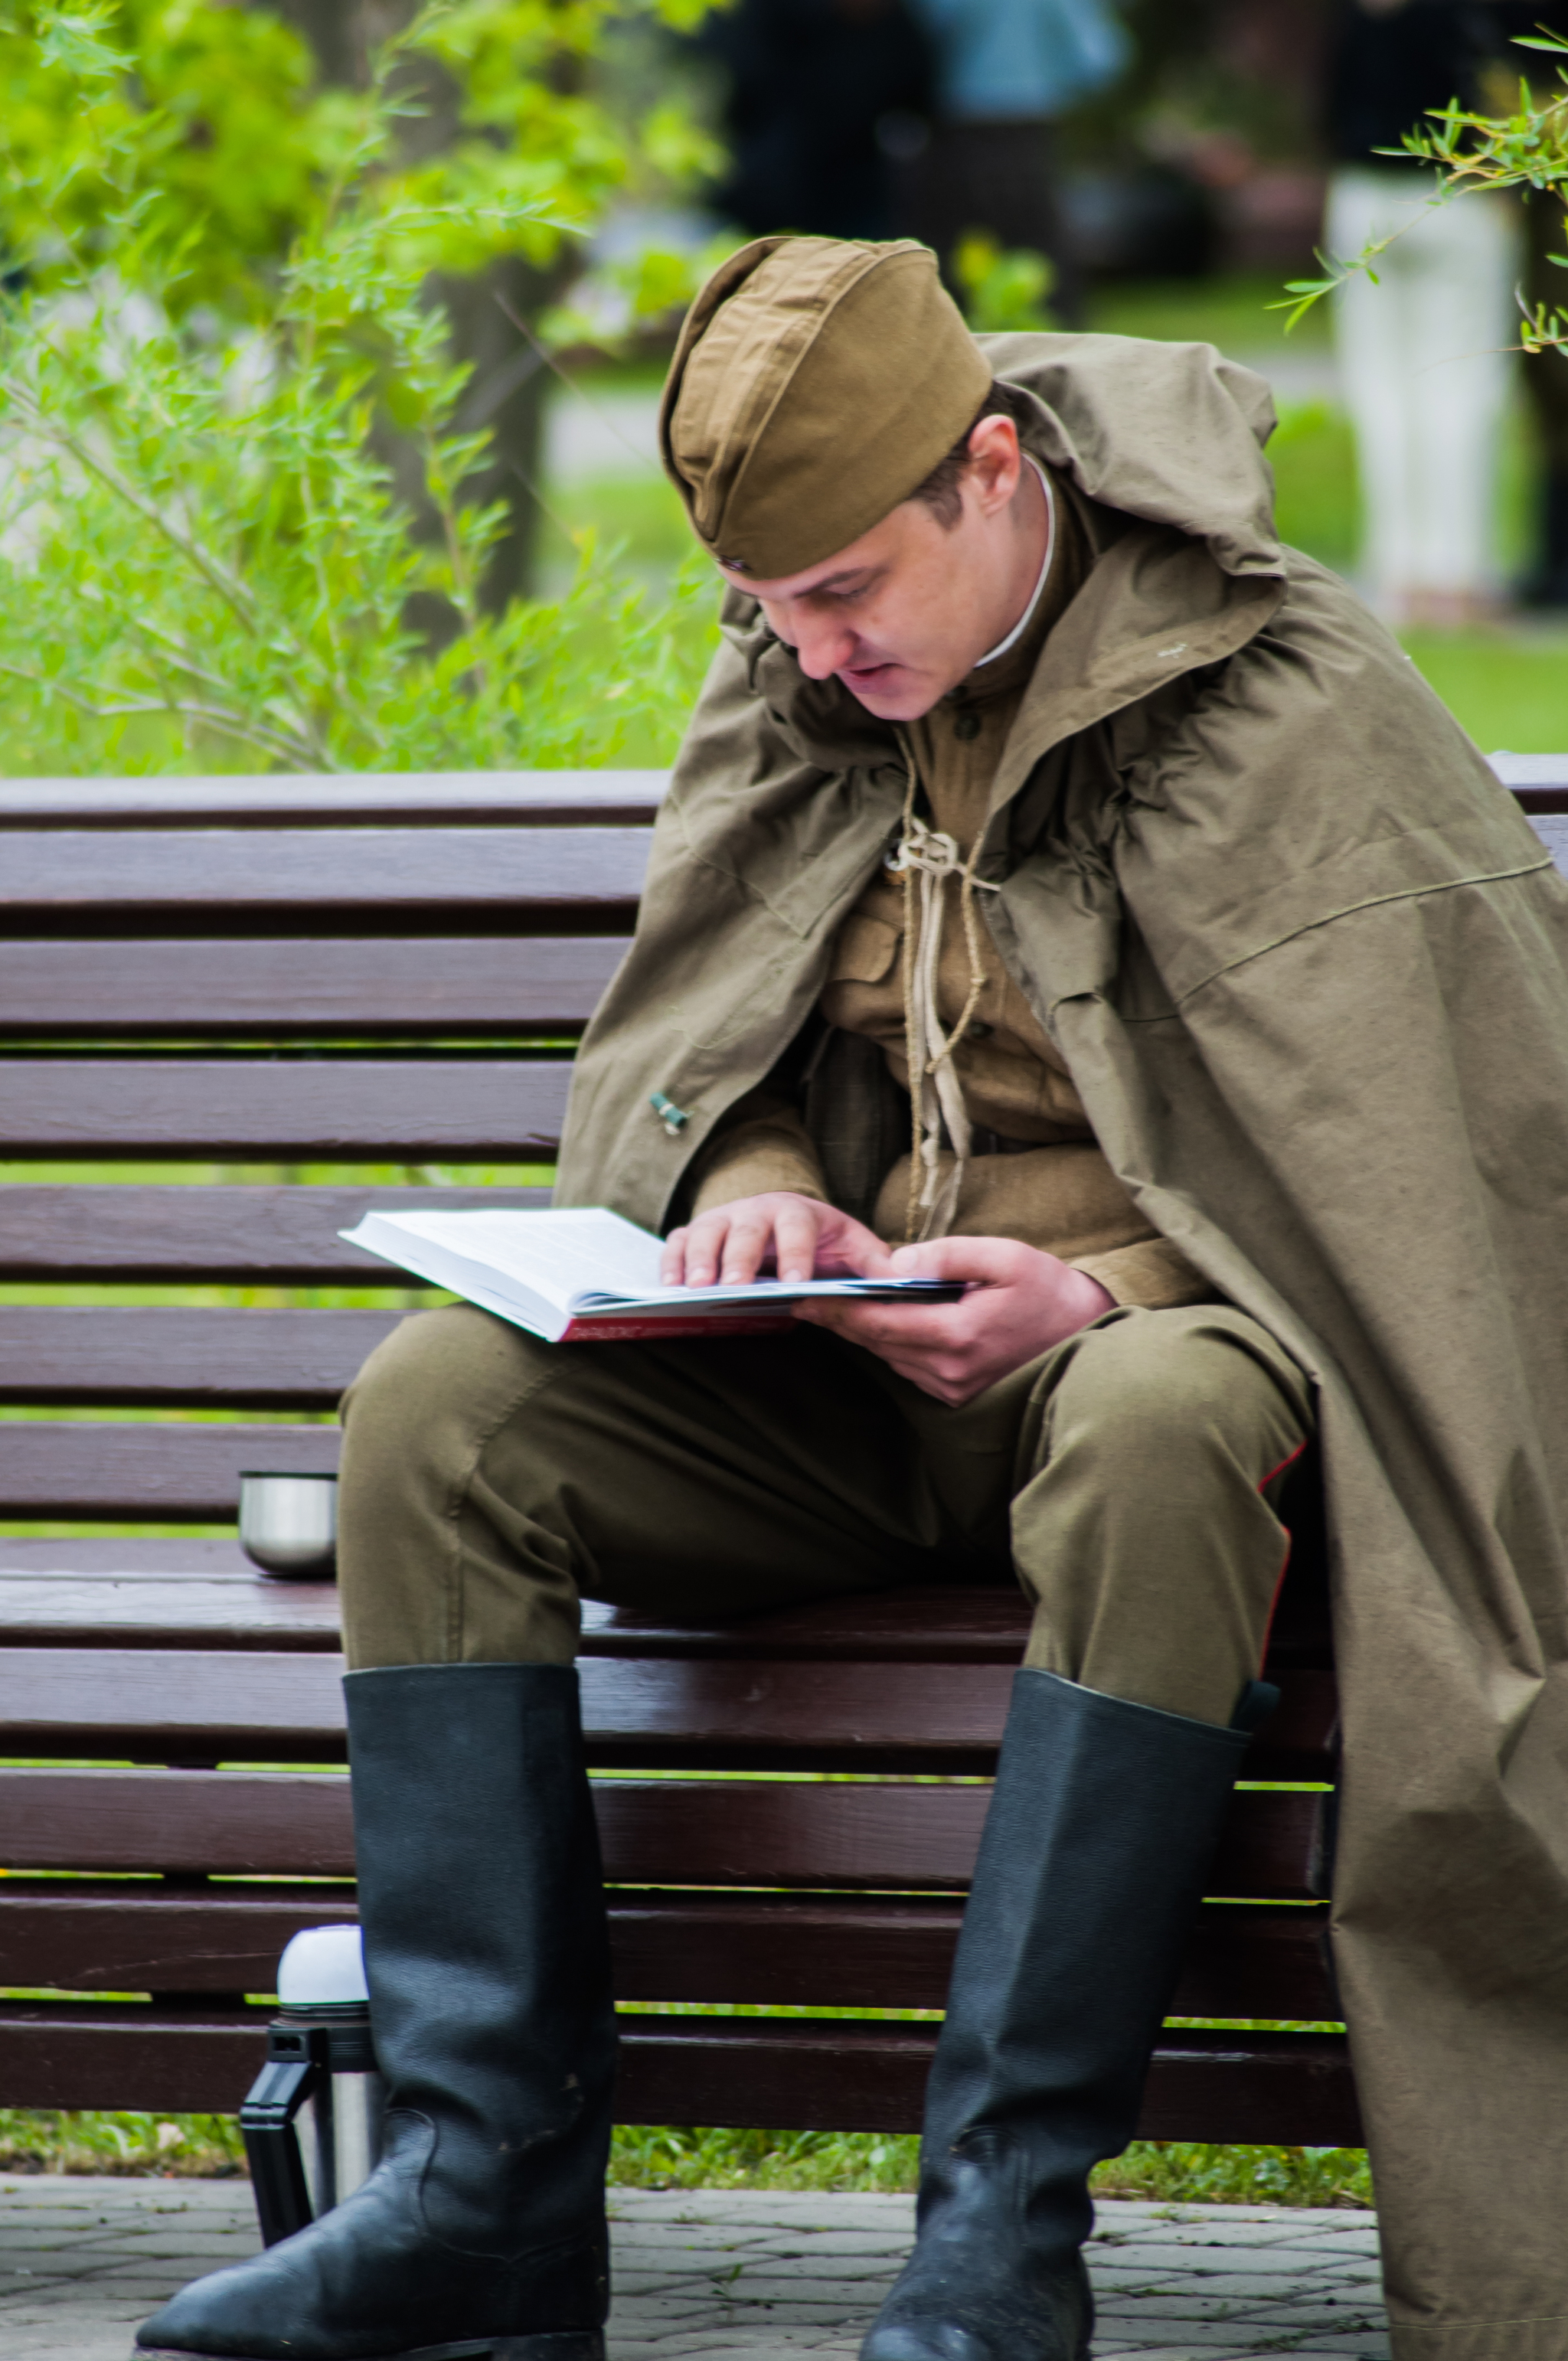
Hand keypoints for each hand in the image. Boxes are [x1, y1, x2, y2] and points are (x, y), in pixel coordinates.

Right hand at [661, 1192, 895, 1286]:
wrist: (790, 1221)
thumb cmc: (824, 1242)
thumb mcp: (855, 1248)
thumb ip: (876, 1265)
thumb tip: (902, 1281)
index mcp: (798, 1211)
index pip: (796, 1228)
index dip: (794, 1254)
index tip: (793, 1283)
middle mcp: (756, 1209)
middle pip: (744, 1229)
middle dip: (736, 1259)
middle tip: (730, 1289)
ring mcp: (724, 1218)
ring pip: (706, 1232)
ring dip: (698, 1261)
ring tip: (693, 1290)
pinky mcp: (699, 1232)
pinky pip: (679, 1242)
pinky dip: (671, 1262)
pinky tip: (670, 1289)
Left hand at [794, 1234, 1113, 1406]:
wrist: (1088, 1334)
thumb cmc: (1048, 1289)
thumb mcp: (1005, 1256)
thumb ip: (947, 1256)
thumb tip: (896, 1263)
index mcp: (959, 1336)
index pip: (881, 1324)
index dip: (839, 1311)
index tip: (805, 1298)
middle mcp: (951, 1371)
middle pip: (879, 1344)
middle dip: (841, 1321)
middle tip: (802, 1300)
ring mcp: (955, 1388)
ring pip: (893, 1358)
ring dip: (865, 1334)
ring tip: (831, 1308)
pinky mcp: (960, 1394)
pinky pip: (912, 1368)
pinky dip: (891, 1345)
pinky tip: (876, 1324)